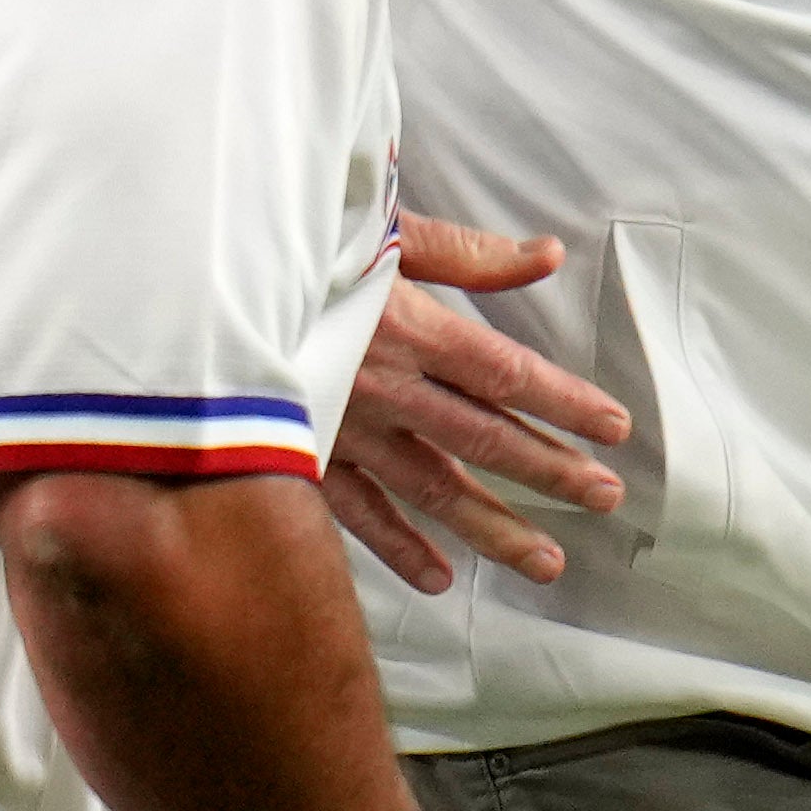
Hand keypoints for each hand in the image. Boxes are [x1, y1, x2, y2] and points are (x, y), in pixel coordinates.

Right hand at [322, 224, 630, 593]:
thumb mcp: (385, 231)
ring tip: (546, 561)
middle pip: (484, 438)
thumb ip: (467, 254)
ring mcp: (344, 429)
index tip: (615, 429)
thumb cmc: (297, 244)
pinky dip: (397, 548)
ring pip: (431, 488)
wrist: (194, 283)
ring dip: (492, 527)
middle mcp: (386, 387)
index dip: (566, 403)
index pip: (508, 373)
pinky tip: (437, 580)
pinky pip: (356, 513)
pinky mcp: (300, 454)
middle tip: (606, 500)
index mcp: (411, 327)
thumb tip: (546, 255)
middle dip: (551, 471)